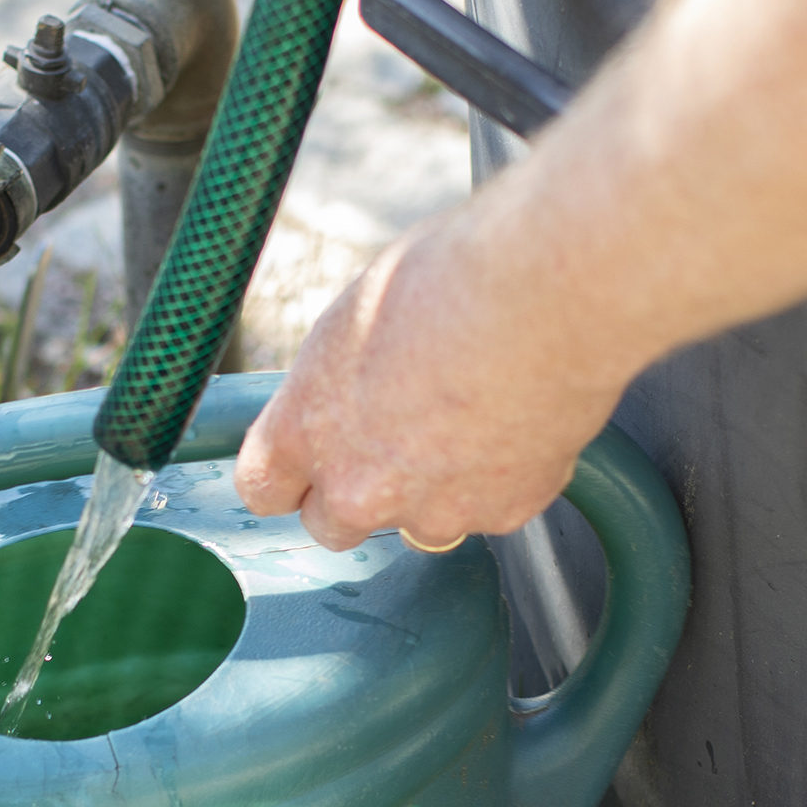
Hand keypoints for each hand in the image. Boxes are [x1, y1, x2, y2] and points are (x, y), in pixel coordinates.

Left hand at [234, 214, 626, 553]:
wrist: (544, 297)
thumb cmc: (449, 281)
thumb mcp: (357, 317)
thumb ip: (338, 380)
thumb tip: (347, 389)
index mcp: (305, 428)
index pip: (261, 489)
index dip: (288, 476)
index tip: (307, 463)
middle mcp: (357, 486)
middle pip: (332, 525)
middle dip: (359, 493)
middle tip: (399, 440)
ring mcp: (431, 510)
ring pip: (419, 525)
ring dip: (435, 491)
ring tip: (471, 420)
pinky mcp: (500, 514)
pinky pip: (490, 509)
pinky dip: (502, 478)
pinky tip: (517, 420)